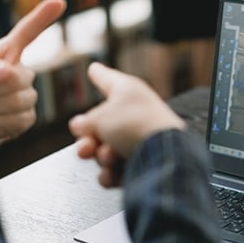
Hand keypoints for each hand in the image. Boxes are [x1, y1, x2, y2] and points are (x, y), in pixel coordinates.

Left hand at [0, 0, 66, 143]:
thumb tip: (6, 70)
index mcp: (8, 55)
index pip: (27, 33)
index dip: (42, 18)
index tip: (58, 2)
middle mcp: (22, 74)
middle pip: (18, 78)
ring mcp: (26, 96)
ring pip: (17, 101)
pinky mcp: (26, 118)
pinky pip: (15, 119)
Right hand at [69, 62, 185, 186]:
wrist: (163, 155)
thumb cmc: (134, 125)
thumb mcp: (99, 118)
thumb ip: (86, 121)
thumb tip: (80, 125)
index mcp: (127, 91)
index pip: (108, 79)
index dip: (98, 74)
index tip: (94, 69)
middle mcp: (135, 111)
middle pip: (102, 124)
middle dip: (89, 139)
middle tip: (86, 147)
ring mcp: (140, 136)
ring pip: (107, 149)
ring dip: (102, 157)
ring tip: (108, 157)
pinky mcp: (145, 160)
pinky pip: (118, 168)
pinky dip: (112, 173)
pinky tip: (111, 174)